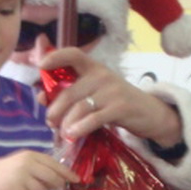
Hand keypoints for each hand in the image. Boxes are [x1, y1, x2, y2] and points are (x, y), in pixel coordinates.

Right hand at [0, 150, 79, 189]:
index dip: (67, 172)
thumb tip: (61, 177)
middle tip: (58, 189)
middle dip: (58, 185)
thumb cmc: (4, 172)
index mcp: (30, 155)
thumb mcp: (21, 162)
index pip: (53, 163)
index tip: (76, 179)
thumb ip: (38, 166)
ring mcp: (21, 178)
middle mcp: (27, 165)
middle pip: (52, 177)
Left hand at [39, 48, 182, 146]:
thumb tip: (40, 96)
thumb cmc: (117, 103)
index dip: (55, 56)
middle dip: (54, 109)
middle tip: (50, 122)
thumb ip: (71, 93)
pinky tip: (73, 135)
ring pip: (79, 107)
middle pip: (69, 92)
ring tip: (62, 132)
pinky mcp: (120, 107)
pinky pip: (94, 118)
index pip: (73, 54)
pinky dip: (80, 128)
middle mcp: (102, 75)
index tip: (40, 64)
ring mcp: (112, 90)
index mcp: (94, 68)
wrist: (150, 114)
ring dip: (66, 123)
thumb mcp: (95, 93)